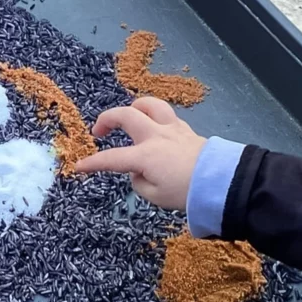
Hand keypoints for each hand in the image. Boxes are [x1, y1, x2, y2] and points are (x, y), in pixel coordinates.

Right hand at [74, 97, 204, 209]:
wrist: (223, 182)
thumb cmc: (187, 192)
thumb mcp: (156, 196)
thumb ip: (139, 182)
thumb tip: (137, 172)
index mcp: (144, 156)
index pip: (111, 158)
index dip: (92, 163)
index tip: (78, 167)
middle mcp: (155, 137)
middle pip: (126, 115)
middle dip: (107, 120)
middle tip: (99, 131)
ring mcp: (172, 130)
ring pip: (150, 105)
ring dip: (134, 107)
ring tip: (129, 117)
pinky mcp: (186, 130)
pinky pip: (166, 115)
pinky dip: (154, 117)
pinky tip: (154, 129)